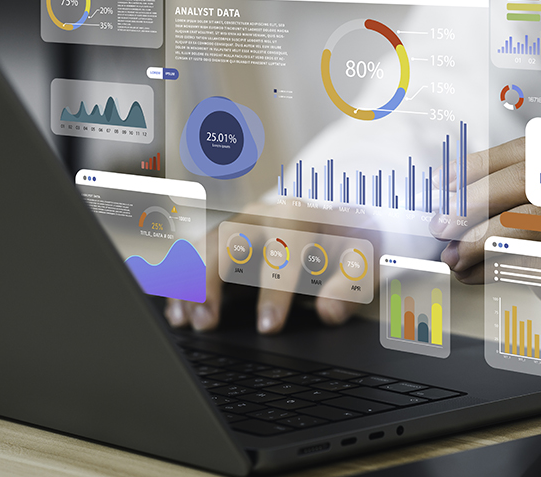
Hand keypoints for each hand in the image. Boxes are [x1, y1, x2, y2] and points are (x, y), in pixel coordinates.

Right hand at [165, 203, 362, 334]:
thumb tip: (329, 312)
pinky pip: (196, 256)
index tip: (268, 327)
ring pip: (205, 247)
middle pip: (228, 240)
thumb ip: (350, 286)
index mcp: (300, 217)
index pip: (283, 250)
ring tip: (185, 320)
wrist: (337, 217)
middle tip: (207, 322)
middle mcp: (263, 215)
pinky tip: (177, 311)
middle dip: (213, 281)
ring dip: (190, 282)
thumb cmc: (348, 241)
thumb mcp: (363, 260)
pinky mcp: (224, 237)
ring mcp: (238, 223)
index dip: (275, 291)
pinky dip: (183, 282)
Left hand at [431, 137, 540, 371]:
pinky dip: (495, 269)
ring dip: (480, 239)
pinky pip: (536, 265)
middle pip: (529, 183)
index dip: (481, 166)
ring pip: (531, 223)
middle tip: (444, 223)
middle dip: (475, 203)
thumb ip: (515, 211)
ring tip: (455, 255)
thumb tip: (455, 213)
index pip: (531, 152)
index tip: (446, 185)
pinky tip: (475, 274)